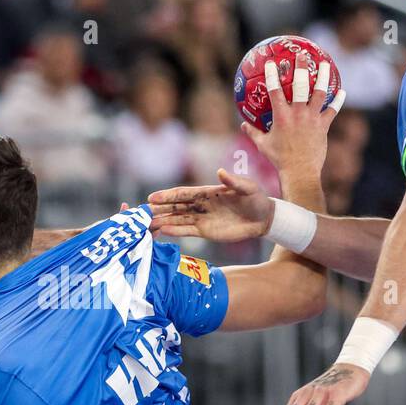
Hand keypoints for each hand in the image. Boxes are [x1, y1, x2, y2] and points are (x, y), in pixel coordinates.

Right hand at [149, 169, 273, 240]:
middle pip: (175, 207)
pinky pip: (187, 231)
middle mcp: (201, 205)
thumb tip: (220, 172)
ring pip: (178, 219)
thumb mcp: (248, 188)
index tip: (152, 197)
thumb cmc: (256, 199)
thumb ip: (233, 182)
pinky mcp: (206, 231)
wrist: (264, 218)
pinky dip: (175, 231)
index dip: (167, 195)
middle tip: (141, 212)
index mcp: (208, 192)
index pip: (183, 194)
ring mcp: (202, 218)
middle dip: (159, 209)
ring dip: (163, 221)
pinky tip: (163, 232)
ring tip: (147, 224)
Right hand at [239, 49, 343, 188]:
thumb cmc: (279, 158)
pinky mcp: (323, 126)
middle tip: (302, 54)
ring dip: (323, 77)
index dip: (272, 75)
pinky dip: (338, 100)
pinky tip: (342, 91)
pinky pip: (332, 110)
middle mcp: (297, 114)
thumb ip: (253, 132)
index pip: (274, 90)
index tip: (271, 62)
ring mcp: (312, 119)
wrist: (299, 171)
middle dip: (300, 68)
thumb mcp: (262, 145)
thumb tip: (242, 124)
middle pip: (300, 85)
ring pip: (320, 93)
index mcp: (281, 116)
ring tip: (325, 64)